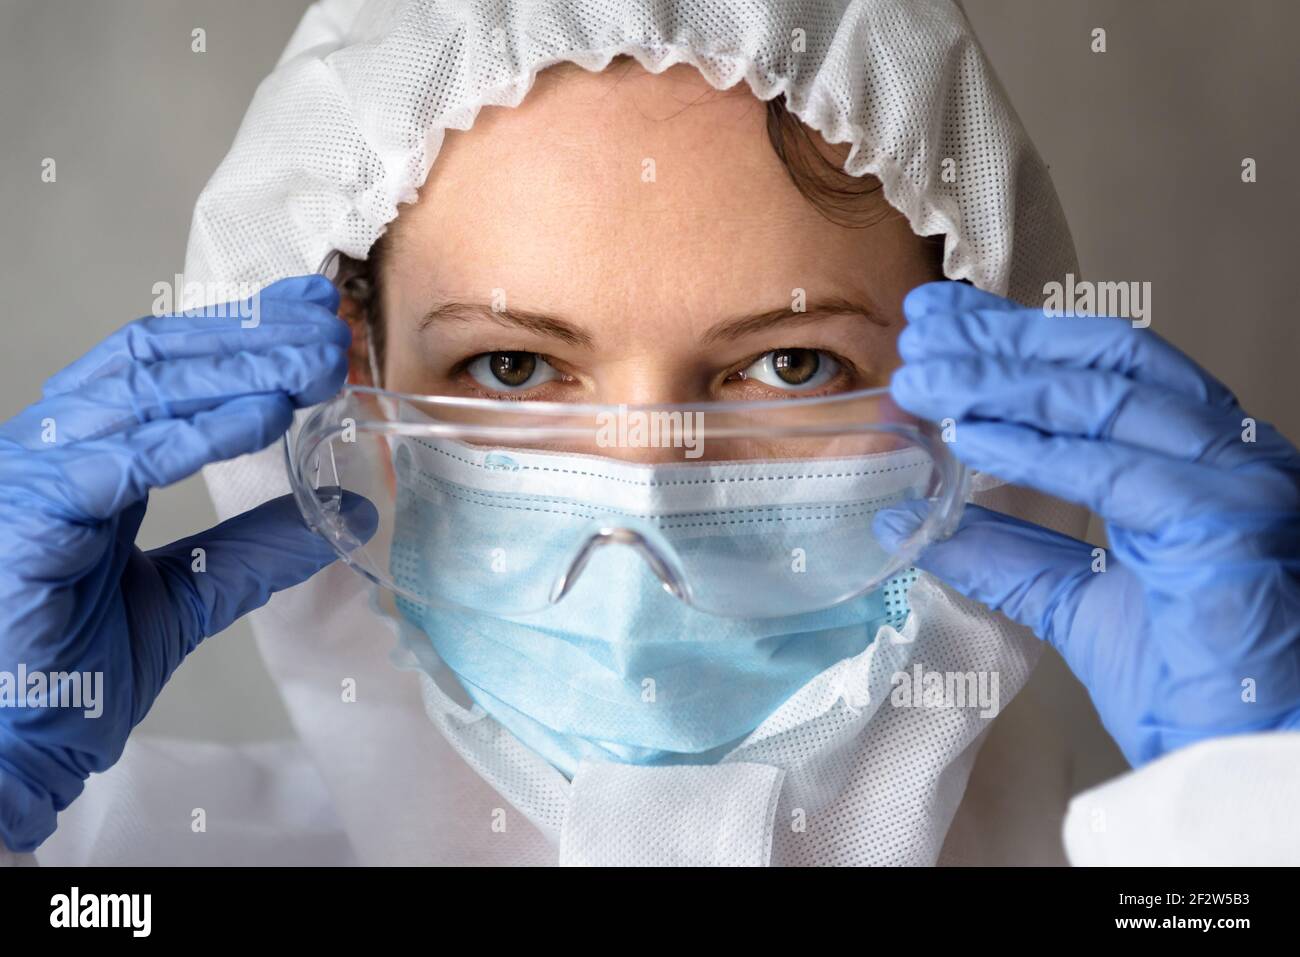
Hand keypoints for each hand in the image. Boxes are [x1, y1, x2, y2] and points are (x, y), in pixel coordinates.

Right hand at [0, 274, 371, 850]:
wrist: (7, 751)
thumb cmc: (67, 677)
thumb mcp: (188, 594)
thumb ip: (257, 548)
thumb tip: (344, 512)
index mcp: (87, 460)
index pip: (166, 368)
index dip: (242, 334)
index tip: (314, 315)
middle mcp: (54, 451)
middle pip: (156, 358)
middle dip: (250, 335)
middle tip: (326, 325)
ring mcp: (32, 476)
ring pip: (141, 390)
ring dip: (239, 369)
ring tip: (316, 363)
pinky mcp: (25, 516)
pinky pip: (117, 458)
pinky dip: (195, 433)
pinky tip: (262, 416)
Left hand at [874, 281, 1299, 765]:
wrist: (1249, 759)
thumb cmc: (1192, 682)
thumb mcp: (1077, 600)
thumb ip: (1008, 554)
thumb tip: (919, 523)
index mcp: (1203, 460)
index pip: (1107, 372)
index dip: (1021, 344)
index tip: (947, 331)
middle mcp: (1231, 453)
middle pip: (1107, 361)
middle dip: (1006, 340)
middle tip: (925, 326)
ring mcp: (1238, 480)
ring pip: (1104, 399)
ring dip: (1002, 381)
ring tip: (925, 376)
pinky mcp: (1225, 520)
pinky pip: (1112, 469)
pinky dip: (1036, 448)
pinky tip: (970, 435)